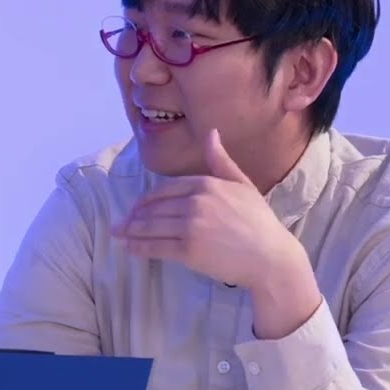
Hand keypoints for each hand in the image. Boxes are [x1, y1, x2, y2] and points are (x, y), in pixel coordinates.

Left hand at [111, 129, 305, 290]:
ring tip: (119, 235)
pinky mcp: (189, 251)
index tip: (136, 208)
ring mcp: (191, 226)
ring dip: (131, 231)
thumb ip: (221, 161)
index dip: (147, 200)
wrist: (271, 256)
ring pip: (151, 226)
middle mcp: (196, 202)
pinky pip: (156, 247)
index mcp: (206, 184)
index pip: (165, 189)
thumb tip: (211, 133)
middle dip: (134, 217)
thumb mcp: (243, 184)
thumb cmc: (259, 221)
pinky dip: (139, 248)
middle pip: (154, 208)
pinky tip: (129, 249)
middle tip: (120, 224)